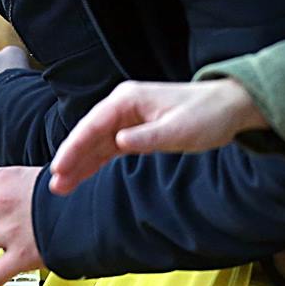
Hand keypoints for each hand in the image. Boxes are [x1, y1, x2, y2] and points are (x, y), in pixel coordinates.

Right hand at [48, 78, 265, 193]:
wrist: (229, 107)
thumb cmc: (206, 114)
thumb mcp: (178, 130)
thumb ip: (147, 137)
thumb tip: (118, 142)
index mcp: (127, 100)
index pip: (92, 125)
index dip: (74, 147)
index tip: (60, 167)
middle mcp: (122, 106)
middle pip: (89, 134)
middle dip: (71, 159)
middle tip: (55, 184)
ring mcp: (128, 118)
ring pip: (96, 143)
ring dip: (80, 164)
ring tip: (62, 186)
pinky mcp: (136, 130)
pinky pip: (109, 148)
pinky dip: (95, 162)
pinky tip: (83, 175)